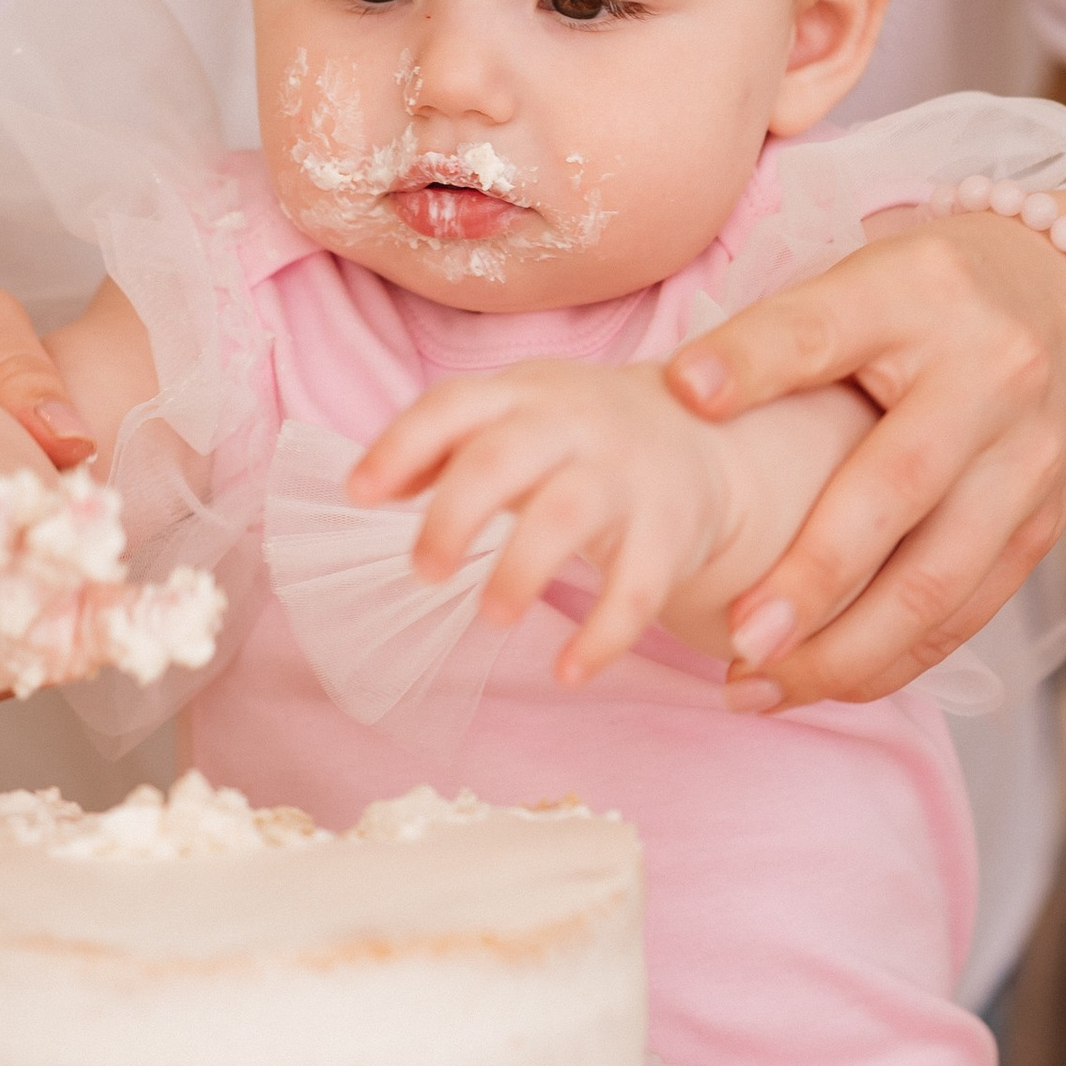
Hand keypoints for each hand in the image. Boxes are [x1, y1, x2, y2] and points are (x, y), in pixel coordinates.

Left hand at [350, 362, 737, 687]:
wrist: (706, 435)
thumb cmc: (578, 437)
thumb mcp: (515, 419)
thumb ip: (443, 447)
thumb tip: (367, 486)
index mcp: (524, 393)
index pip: (453, 405)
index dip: (401, 446)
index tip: (358, 495)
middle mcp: (574, 424)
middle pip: (503, 456)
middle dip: (454, 514)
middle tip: (424, 572)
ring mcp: (626, 475)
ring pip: (568, 514)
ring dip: (521, 570)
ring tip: (491, 618)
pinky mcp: (671, 531)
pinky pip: (639, 588)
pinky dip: (604, 636)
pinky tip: (569, 672)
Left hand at [662, 205, 1065, 704]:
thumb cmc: (933, 303)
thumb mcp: (863, 282)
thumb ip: (782, 336)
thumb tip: (679, 394)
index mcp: (921, 294)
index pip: (825, 327)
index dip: (754, 360)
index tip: (684, 394)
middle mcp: (989, 374)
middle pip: (897, 486)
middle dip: (814, 577)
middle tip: (739, 639)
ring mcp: (1027, 456)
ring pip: (939, 578)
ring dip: (845, 651)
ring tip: (757, 686)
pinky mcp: (1045, 522)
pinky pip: (967, 611)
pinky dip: (892, 660)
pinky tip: (822, 682)